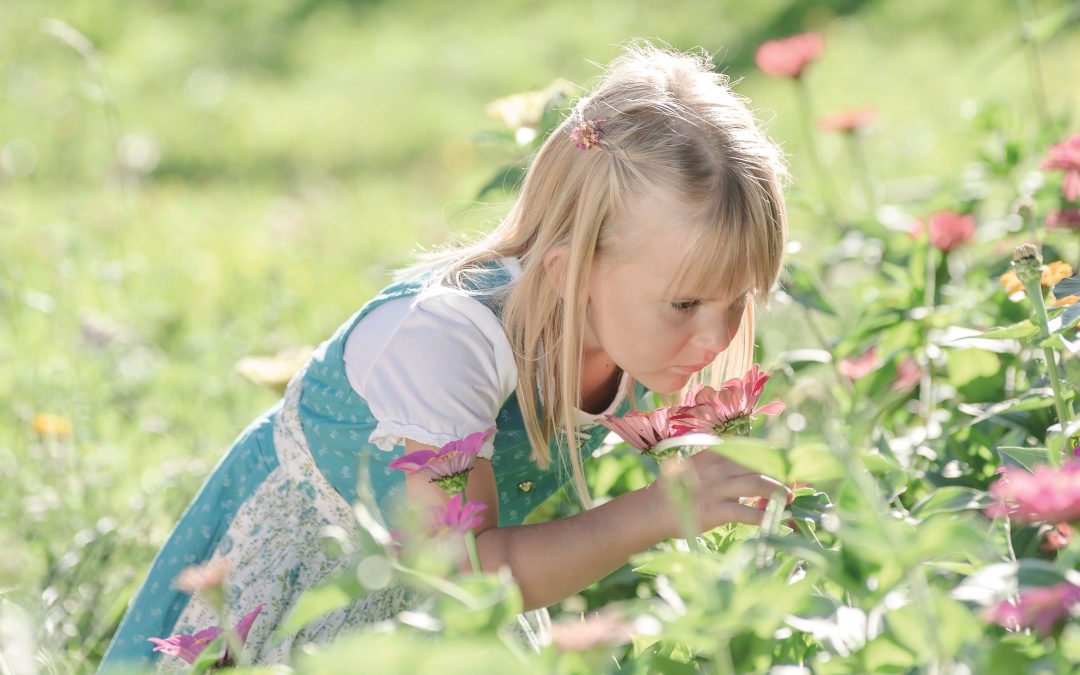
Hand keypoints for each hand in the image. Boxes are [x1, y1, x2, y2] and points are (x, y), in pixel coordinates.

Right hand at [648, 450, 792, 537]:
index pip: (752, 449)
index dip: (773, 457)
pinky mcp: (716, 510)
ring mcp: (718, 488)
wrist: (654, 509)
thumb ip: (723, 465)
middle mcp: (719, 466)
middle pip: (760, 465)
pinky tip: (780, 522)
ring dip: (779, 492)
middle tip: (794, 486)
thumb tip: (753, 471)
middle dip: (781, 475)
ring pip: (759, 484)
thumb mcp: (700, 467)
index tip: (787, 464)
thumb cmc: (679, 490)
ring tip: (790, 500)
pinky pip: (748, 513)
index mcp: (716, 453)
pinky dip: (768, 518)